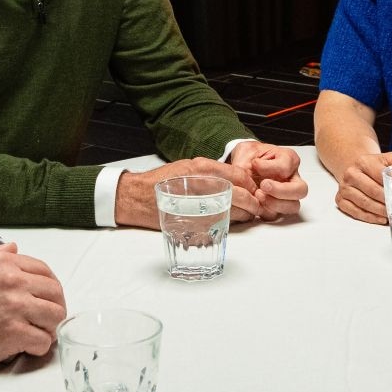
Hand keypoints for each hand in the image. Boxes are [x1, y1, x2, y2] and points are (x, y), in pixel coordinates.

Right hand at [0, 242, 66, 372]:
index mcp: (2, 263)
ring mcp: (15, 307)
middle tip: (45, 319)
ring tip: (38, 333)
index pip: (44, 270)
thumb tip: (13, 248)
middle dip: (54, 307)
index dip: (49, 287)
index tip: (45, 298)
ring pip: (55, 316)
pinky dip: (39, 346)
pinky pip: (43, 340)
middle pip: (55, 293)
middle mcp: (12, 281)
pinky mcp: (14, 333)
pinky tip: (28, 347)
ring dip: (49, 327)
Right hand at [115, 157, 258, 225]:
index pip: (240, 176)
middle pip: (241, 195)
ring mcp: (199, 204)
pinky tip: (228, 223)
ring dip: (244, 215)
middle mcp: (203, 184)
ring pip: (234, 211)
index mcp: (203, 168)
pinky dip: (228, 224)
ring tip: (246, 216)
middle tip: (255, 207)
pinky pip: (219, 224)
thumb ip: (209, 172)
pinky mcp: (194, 222)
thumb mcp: (186, 167)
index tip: (253, 190)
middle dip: (253, 203)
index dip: (251, 185)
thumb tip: (232, 180)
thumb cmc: (160, 182)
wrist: (136, 196)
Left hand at [227, 141, 306, 219]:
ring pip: (293, 206)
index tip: (255, 164)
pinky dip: (266, 211)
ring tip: (258, 195)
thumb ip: (249, 158)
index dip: (270, 167)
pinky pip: (277, 214)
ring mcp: (286, 195)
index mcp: (288, 159)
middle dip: (281, 190)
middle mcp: (292, 178)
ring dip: (275, 203)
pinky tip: (256, 203)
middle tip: (263, 185)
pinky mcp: (276, 207)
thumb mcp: (247, 150)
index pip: (287, 166)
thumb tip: (256, 166)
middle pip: (300, 190)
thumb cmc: (249, 157)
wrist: (242, 167)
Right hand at [333, 151, 391, 223]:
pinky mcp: (340, 200)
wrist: (359, 170)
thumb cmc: (378, 166)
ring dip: (381, 211)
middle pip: (372, 191)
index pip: (380, 175)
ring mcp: (344, 188)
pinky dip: (370, 217)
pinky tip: (381, 218)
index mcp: (363, 161)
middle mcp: (350, 173)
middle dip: (388, 201)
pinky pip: (355, 212)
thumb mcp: (391, 159)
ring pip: (364, 203)